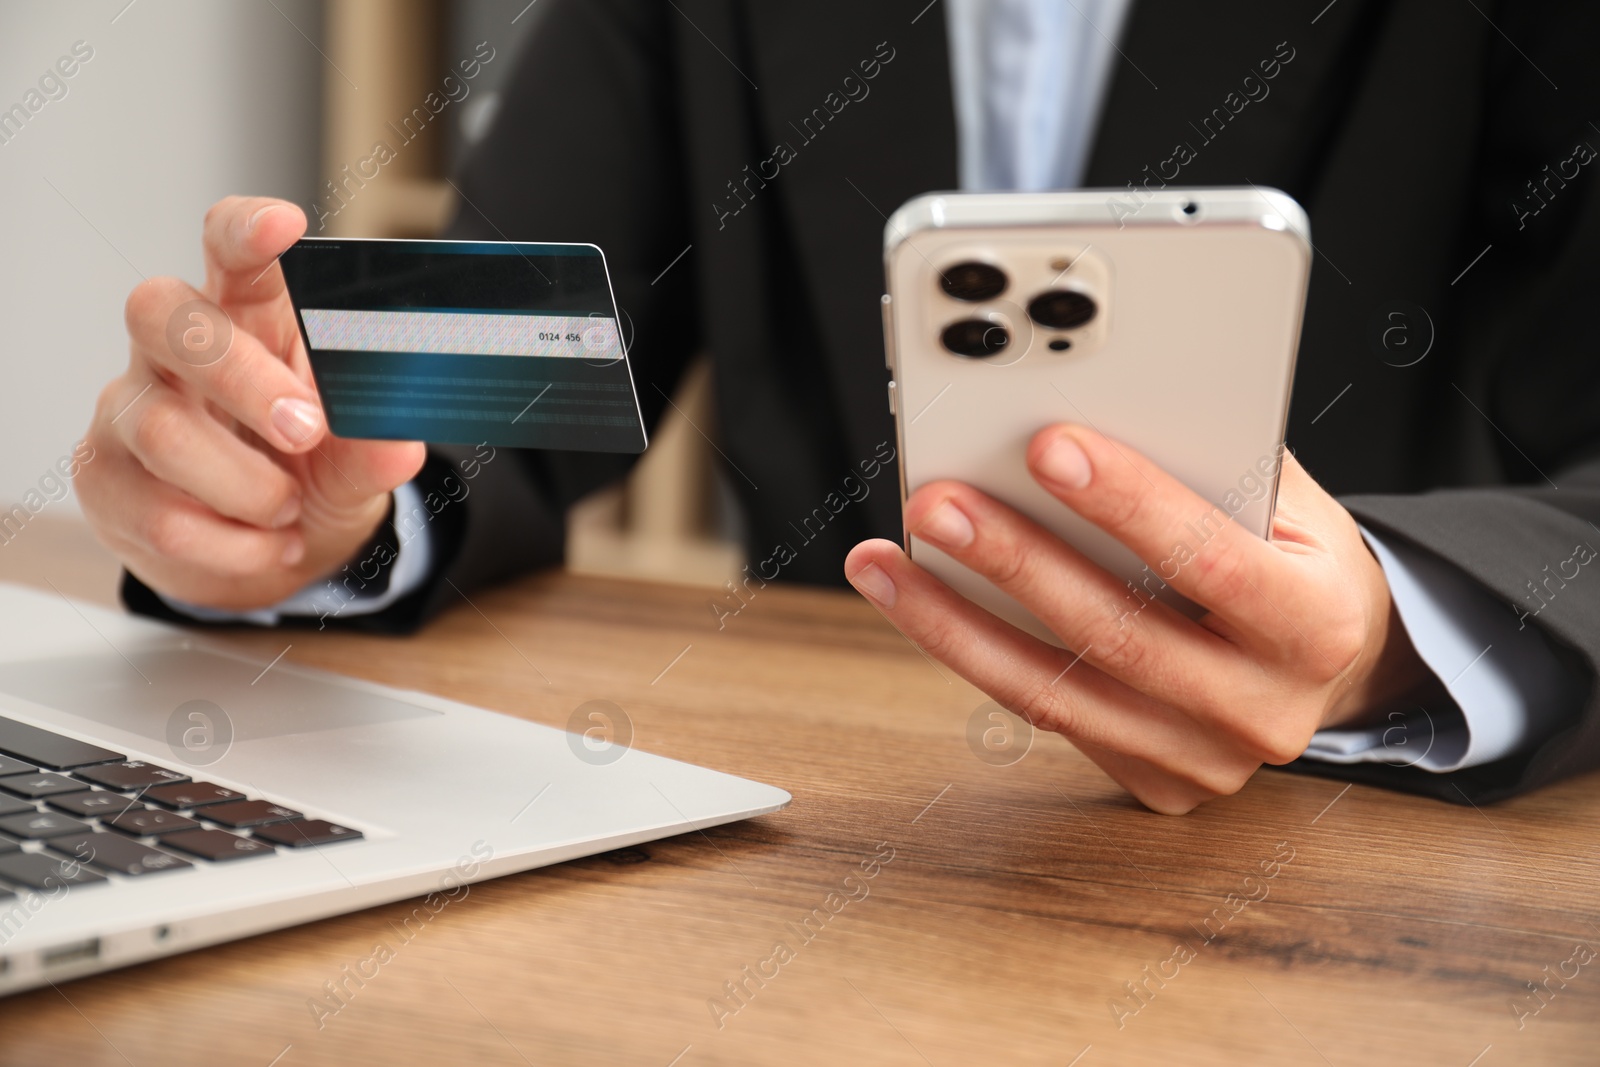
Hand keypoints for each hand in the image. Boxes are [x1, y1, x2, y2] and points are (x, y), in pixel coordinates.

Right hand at [78, 197, 425, 610]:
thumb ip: (374, 449)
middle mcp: (176, 347)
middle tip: (306, 430)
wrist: (266, 550)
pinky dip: (233, 545)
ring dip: (247, 486)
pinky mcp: (105, 475)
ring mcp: (130, 407)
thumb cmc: (309, 470)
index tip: (285, 225)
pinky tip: (267, 545)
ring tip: (289, 510)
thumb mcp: (356, 461)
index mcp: (249, 315)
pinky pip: (160, 515)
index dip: (248, 230)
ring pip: (163, 430)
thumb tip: (399, 444)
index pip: (230, 247)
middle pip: (170, 319)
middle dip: (242, 378)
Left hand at [844, 424, 1432, 813]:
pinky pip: (1047, 716)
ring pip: (1057, 695)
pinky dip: (974, 656)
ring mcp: (1208, 761)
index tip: (1048, 446)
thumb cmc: (1293, 553)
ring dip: (955, 624)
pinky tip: (921, 606)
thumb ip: (1205, 463)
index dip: (1128, 502)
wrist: (1332, 656)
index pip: (1212, 559)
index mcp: (1317, 622)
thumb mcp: (1283, 498)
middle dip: (1014, 563)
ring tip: (886, 564)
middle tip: (937, 504)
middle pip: (1116, 636)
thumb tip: (1084, 411)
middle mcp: (1266, 708)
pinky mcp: (1156, 783)